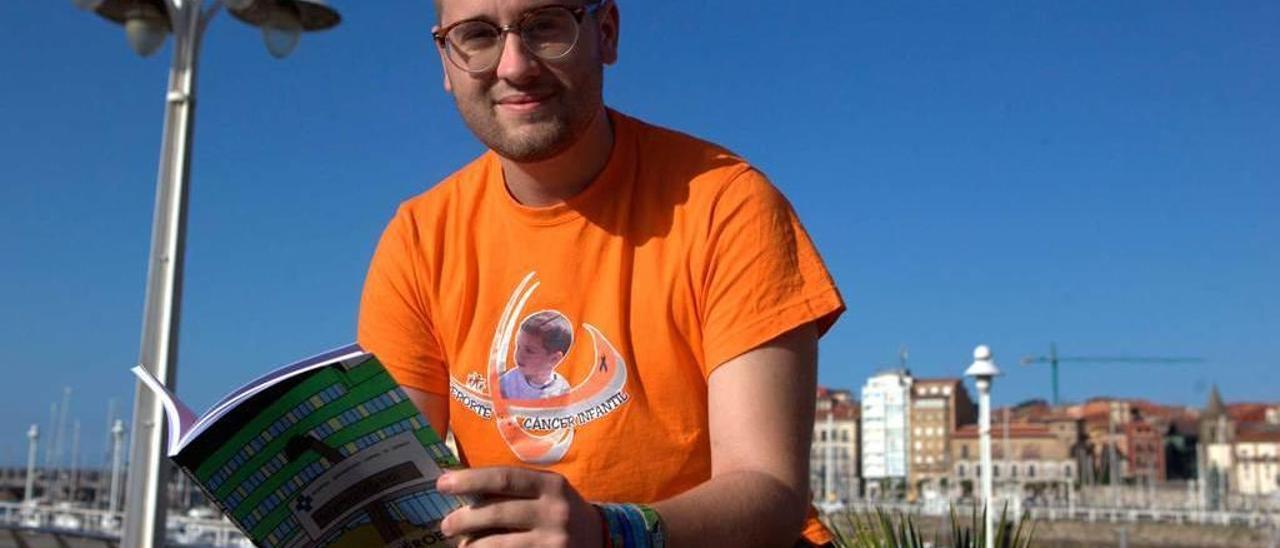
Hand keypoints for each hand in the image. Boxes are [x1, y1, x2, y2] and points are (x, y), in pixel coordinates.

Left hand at [437, 467, 602, 546]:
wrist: (600, 539)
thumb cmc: (560, 510)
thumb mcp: (547, 492)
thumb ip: (514, 490)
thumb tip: (464, 490)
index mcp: (551, 485)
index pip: (504, 478)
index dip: (470, 480)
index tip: (442, 484)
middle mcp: (554, 511)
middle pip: (498, 513)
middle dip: (464, 519)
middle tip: (446, 525)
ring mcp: (553, 542)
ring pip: (500, 545)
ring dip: (473, 546)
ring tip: (462, 546)